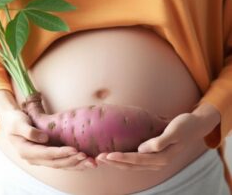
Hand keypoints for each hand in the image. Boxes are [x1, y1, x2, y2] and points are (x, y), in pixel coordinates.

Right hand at [0, 90, 95, 170]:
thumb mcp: (18, 123)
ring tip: (89, 162)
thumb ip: (29, 131)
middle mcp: (34, 158)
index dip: (60, 153)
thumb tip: (44, 139)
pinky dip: (73, 164)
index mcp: (26, 151)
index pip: (46, 154)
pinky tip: (84, 163)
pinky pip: (61, 162)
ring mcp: (40, 158)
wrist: (11, 122)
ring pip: (60, 165)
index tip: (73, 149)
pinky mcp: (46, 156)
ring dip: (75, 164)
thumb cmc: (14, 120)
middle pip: (55, 162)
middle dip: (71, 160)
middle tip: (86, 156)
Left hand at [95, 104, 219, 169]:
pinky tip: (115, 156)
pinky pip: (135, 161)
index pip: (137, 160)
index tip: (107, 156)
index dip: (121, 158)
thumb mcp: (174, 131)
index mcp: (162, 157)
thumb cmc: (184, 126)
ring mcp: (155, 160)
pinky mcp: (153, 156)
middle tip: (98, 158)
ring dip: (116, 163)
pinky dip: (124, 160)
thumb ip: (159, 142)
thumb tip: (142, 148)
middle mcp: (157, 162)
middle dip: (114, 163)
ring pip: (132, 165)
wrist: (195, 126)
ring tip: (102, 158)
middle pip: (131, 165)